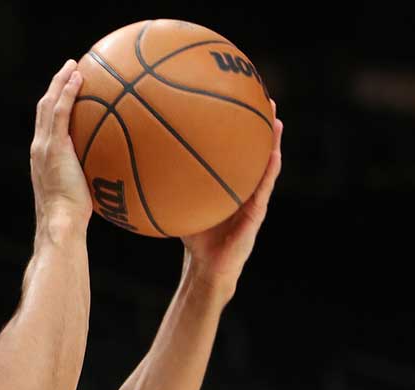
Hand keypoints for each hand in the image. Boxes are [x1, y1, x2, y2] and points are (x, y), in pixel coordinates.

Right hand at [30, 59, 91, 232]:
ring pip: (48, 104)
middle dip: (55, 86)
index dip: (54, 104)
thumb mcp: (81, 194)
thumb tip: (114, 177)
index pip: (46, 124)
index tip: (66, 90)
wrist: (61, 222)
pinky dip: (67, 92)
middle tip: (69, 69)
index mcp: (43, 157)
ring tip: (73, 65)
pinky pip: (60, 112)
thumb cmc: (73, 218)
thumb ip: (90, 179)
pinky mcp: (53, 146)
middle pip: (43, 108)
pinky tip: (79, 79)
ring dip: (60, 82)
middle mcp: (39, 147)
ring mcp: (44, 146)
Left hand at [181, 102, 282, 296]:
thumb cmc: (193, 235)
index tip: (237, 96)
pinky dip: (270, 172)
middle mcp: (243, 186)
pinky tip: (274, 155)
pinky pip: (263, 190)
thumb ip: (165, 185)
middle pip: (253, 150)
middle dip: (259, 124)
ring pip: (265, 166)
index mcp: (227, 181)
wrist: (206, 267)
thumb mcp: (177, 204)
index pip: (233, 149)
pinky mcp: (256, 215)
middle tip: (263, 97)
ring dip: (273, 143)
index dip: (237, 126)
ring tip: (277, 120)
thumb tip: (137, 163)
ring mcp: (253, 199)